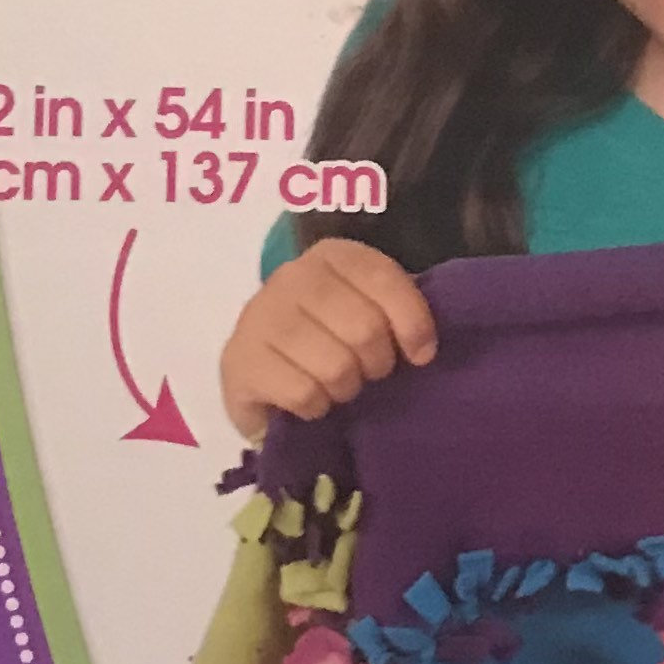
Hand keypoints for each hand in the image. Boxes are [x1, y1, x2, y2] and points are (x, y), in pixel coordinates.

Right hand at [219, 238, 437, 437]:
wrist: (269, 380)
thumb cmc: (336, 342)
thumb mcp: (375, 314)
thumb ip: (402, 314)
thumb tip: (424, 349)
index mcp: (332, 256)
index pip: (383, 278)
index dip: (412, 323)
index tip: (421, 355)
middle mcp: (290, 276)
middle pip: (364, 328)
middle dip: (378, 364)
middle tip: (368, 372)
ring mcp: (258, 316)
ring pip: (335, 366)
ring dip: (347, 388)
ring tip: (337, 385)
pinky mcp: (238, 360)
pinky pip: (304, 393)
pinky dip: (317, 407)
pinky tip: (309, 399)